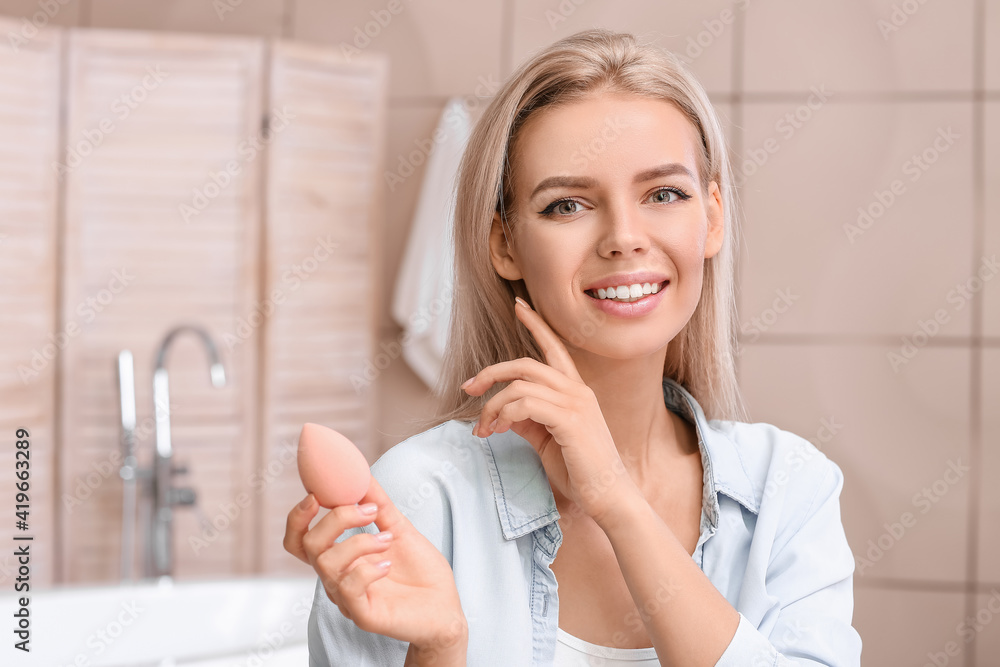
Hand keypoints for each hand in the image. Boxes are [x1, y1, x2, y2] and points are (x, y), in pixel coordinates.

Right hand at [283, 478, 467, 654]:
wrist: (446, 607)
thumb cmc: (421, 572)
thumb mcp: (399, 528)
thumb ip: (378, 504)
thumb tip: (362, 472)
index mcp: (340, 558)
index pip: (299, 540)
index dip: (298, 517)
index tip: (317, 495)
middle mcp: (336, 578)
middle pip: (309, 544)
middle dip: (336, 519)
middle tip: (369, 512)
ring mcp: (347, 598)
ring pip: (327, 563)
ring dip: (359, 542)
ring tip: (387, 540)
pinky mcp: (362, 615)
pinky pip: (349, 588)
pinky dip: (368, 569)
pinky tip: (388, 564)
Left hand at [462, 296, 636, 522]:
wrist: (607, 497)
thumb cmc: (579, 470)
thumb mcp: (546, 438)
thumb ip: (527, 419)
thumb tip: (500, 410)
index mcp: (576, 391)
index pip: (554, 348)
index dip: (536, 325)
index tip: (518, 306)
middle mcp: (577, 390)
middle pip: (525, 364)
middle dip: (491, 373)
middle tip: (468, 388)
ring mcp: (576, 403)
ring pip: (520, 385)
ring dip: (492, 405)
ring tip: (484, 428)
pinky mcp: (570, 420)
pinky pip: (525, 404)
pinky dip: (503, 414)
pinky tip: (497, 430)